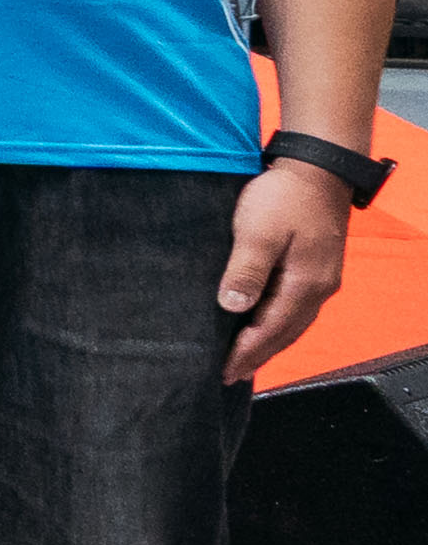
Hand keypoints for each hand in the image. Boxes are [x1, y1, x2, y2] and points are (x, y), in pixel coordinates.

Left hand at [225, 158, 358, 380]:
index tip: (222, 371)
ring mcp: (321, 279)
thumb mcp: (257, 231)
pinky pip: (295, 308)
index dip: (245, 353)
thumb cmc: (284, 196)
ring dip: (268, 342)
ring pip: (292, 323)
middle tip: (228, 375)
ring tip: (243, 359)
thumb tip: (232, 307)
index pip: (270, 331)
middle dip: (257, 356)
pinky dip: (277, 324)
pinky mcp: (316, 268)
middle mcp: (318, 288)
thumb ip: (246, 270)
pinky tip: (262, 326)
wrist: (317, 169)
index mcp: (305, 284)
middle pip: (285, 334)